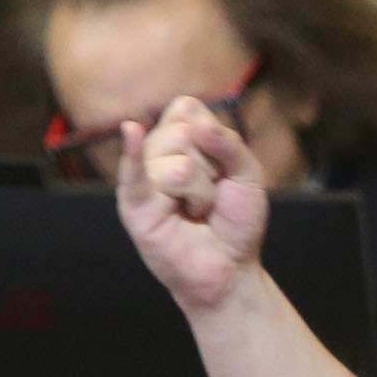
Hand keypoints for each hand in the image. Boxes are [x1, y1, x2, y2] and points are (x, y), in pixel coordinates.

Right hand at [116, 96, 270, 316]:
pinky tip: (129, 131)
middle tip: (208, 195)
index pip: (186, 109)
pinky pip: (135, 176)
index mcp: (176, 140)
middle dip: (209, 168)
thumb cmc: (236, 220)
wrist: (231, 267)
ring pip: (178, 163)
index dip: (212, 135)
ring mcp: (141, 180)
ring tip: (197, 211)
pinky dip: (133, 155)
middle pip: (181, 132)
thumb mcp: (247, 174)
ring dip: (201, 193)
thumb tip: (198, 125)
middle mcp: (154, 155)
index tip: (219, 165)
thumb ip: (228, 143)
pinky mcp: (135, 207)